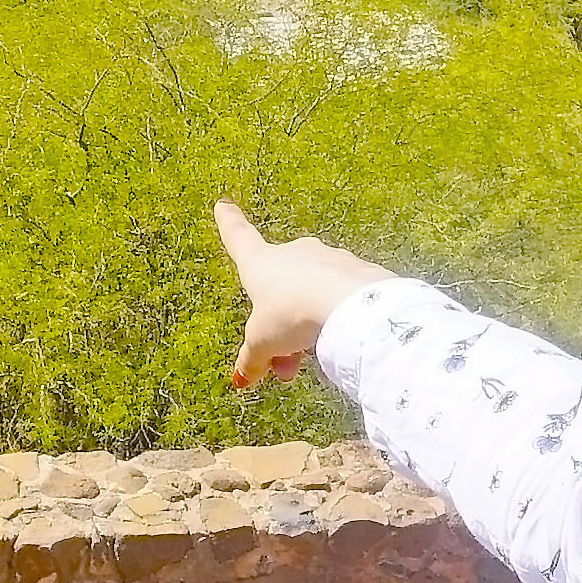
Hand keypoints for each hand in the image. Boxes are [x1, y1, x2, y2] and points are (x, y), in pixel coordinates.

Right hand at [215, 198, 385, 391]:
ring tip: (308, 362)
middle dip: (278, 324)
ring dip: (306, 329)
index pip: (239, 238)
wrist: (349, 305)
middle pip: (279, 286)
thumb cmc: (293, 314)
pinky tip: (336, 343)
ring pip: (311, 295)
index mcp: (261, 262)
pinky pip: (340, 298)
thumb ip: (252, 357)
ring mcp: (328, 259)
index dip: (228, 223)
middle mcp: (294, 253)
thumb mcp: (263, 342)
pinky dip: (334, 320)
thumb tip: (243, 377)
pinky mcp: (358, 272)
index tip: (223, 205)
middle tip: (281, 364)